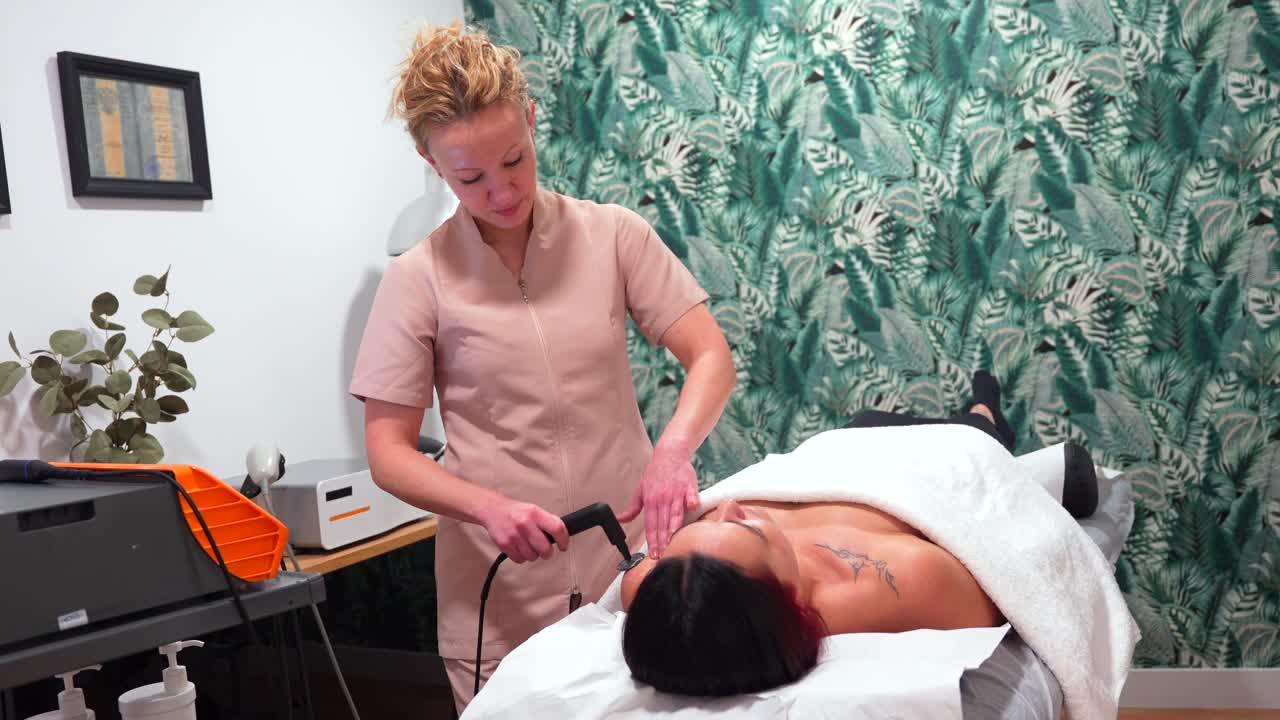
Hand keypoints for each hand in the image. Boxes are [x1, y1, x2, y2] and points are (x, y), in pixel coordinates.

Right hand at [477, 499, 568, 563]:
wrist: (492, 510)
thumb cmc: (516, 512)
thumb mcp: (534, 510)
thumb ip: (547, 522)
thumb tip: (561, 536)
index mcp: (535, 513)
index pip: (557, 528)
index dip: (564, 540)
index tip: (563, 546)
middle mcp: (525, 523)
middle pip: (545, 549)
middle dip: (547, 552)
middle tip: (545, 550)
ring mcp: (514, 535)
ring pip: (532, 557)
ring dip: (533, 554)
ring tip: (529, 546)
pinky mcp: (505, 544)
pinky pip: (520, 560)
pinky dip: (522, 557)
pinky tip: (520, 548)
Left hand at [617, 440, 699, 558]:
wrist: (669, 454)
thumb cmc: (656, 473)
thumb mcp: (641, 490)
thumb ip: (633, 508)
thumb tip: (621, 519)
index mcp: (650, 500)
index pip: (650, 525)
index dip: (652, 541)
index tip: (653, 554)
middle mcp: (662, 498)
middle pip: (662, 523)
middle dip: (662, 541)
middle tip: (663, 555)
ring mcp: (676, 492)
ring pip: (675, 513)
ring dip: (674, 528)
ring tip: (673, 542)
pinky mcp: (688, 485)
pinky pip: (690, 494)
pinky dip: (690, 501)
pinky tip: (691, 508)